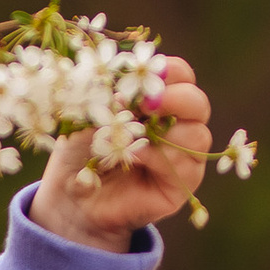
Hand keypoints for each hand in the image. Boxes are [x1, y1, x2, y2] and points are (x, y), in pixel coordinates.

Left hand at [30, 56, 213, 251]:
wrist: (71, 197)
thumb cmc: (81, 151)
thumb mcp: (91, 116)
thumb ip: (113, 96)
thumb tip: (128, 91)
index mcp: (160, 101)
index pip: (181, 76)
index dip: (169, 71)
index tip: (140, 77)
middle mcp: (178, 127)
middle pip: (198, 103)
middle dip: (176, 99)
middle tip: (145, 104)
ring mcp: (183, 158)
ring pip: (197, 136)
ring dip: (164, 131)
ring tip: (131, 135)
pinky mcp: (180, 186)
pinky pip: (186, 166)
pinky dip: (158, 157)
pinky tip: (134, 156)